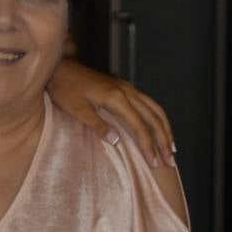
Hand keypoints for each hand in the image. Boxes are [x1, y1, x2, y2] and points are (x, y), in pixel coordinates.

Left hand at [48, 59, 175, 167]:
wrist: (60, 68)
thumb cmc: (64, 89)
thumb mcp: (77, 109)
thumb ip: (97, 125)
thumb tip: (117, 142)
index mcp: (116, 98)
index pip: (140, 126)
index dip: (148, 146)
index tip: (154, 163)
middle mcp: (127, 91)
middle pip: (154, 118)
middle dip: (163, 141)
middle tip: (170, 161)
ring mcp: (127, 87)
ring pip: (155, 109)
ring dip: (165, 129)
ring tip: (171, 148)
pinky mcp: (124, 87)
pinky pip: (148, 103)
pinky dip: (158, 117)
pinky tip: (159, 128)